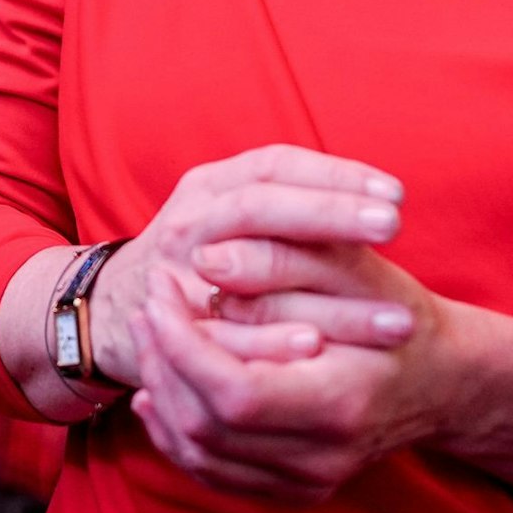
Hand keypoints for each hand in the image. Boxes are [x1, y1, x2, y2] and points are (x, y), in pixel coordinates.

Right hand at [88, 145, 410, 385]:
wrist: (117, 315)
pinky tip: (316, 346)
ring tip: (378, 302)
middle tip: (393, 224)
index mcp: (209, 188)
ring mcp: (176, 274)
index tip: (394, 194)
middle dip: (329, 213)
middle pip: (260, 205)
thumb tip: (380, 201)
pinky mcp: (172, 330)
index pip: (275, 166)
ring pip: (245, 265)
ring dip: (318, 289)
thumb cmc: (202, 264)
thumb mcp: (231, 222)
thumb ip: (289, 210)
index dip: (334, 176)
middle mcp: (190, 222)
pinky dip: (268, 341)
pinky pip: (223, 335)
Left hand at [126, 247, 458, 504]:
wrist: (440, 380)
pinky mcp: (293, 491)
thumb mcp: (356, 271)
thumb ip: (284, 261)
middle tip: (151, 302)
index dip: (183, 342)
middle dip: (163, 359)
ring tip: (151, 334)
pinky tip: (162, 386)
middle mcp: (323, 458)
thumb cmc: (397, 313)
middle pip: (207, 425)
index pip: (234, 391)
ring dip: (162, 390)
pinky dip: (175, 430)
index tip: (164, 290)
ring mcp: (307, 482)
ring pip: (199, 454)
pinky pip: (212, 472)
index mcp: (341, 402)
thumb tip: (205, 260)